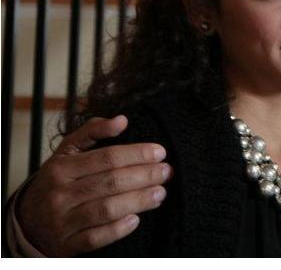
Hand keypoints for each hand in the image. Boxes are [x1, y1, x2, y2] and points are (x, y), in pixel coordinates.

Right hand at [15, 115, 171, 255]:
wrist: (28, 220)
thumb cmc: (58, 181)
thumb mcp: (68, 152)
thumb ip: (93, 131)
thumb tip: (122, 120)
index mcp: (62, 168)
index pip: (107, 157)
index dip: (137, 154)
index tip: (160, 152)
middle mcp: (60, 194)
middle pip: (111, 182)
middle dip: (144, 176)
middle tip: (167, 172)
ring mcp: (62, 221)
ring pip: (107, 209)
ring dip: (139, 200)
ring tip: (160, 193)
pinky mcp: (66, 245)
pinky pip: (96, 238)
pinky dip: (118, 229)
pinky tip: (136, 219)